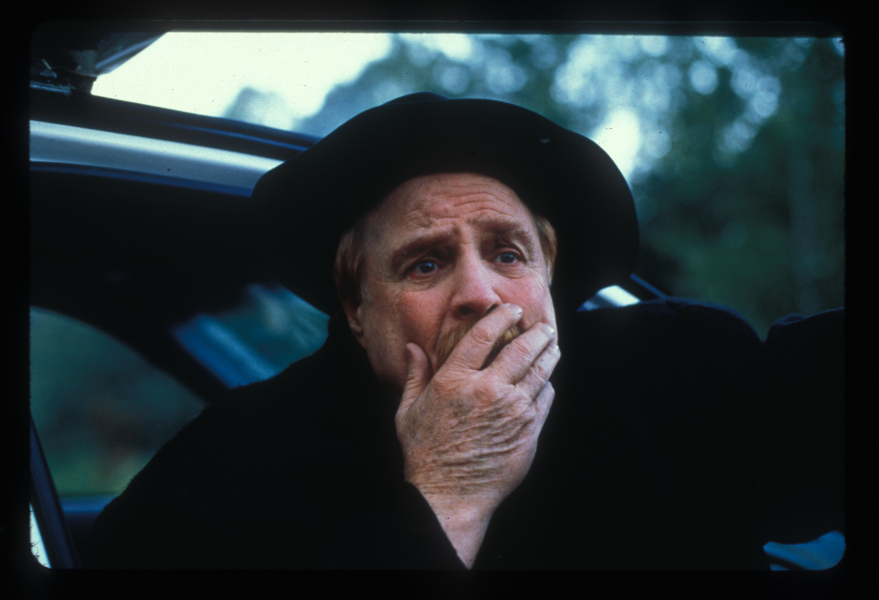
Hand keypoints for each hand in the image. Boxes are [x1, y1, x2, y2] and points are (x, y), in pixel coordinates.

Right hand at [395, 303, 558, 565]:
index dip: (501, 317)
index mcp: (455, 380)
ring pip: (540, 371)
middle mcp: (487, 390)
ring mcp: (512, 410)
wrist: (449, 494)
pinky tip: (546, 381)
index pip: (484, 335)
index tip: (511, 310)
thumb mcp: (408, 411)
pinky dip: (547, 385)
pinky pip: (545, 399)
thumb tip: (412, 348)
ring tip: (552, 345)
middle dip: (536, 332)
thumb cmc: (425, 453)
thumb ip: (415, 375)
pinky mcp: (529, 430)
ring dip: (548, 354)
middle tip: (542, 326)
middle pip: (521, 349)